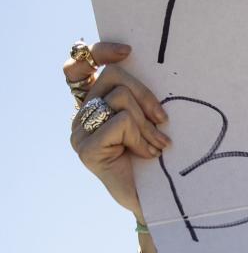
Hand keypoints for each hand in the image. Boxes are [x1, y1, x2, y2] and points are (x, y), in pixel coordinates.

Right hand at [65, 41, 170, 221]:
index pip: (79, 67)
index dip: (100, 52)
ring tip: (157, 145)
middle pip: (113, 77)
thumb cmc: (158, 158)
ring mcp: (80, 133)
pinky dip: (142, 138)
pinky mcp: (87, 149)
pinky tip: (148, 154)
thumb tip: (143, 66)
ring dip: (147, 124)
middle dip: (146, 96)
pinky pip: (121, 123)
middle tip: (163, 121)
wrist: (156, 199)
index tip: (128, 52)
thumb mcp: (149, 120)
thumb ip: (139, 96)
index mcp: (94, 104)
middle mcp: (82, 116)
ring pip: (120, 100)